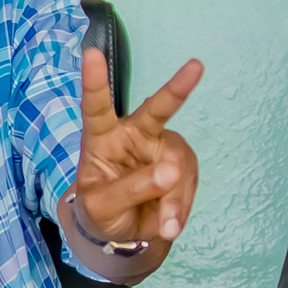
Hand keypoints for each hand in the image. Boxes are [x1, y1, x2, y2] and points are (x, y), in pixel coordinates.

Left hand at [73, 47, 202, 245]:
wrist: (122, 232)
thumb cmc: (101, 212)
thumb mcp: (100, 209)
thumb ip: (128, 190)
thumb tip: (169, 173)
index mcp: (102, 138)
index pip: (96, 108)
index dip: (94, 82)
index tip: (91, 54)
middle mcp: (133, 135)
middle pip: (157, 110)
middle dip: (177, 88)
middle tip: (196, 67)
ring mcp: (161, 148)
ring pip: (177, 166)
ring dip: (173, 199)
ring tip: (165, 226)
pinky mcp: (183, 165)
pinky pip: (188, 185)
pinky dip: (180, 209)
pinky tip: (169, 223)